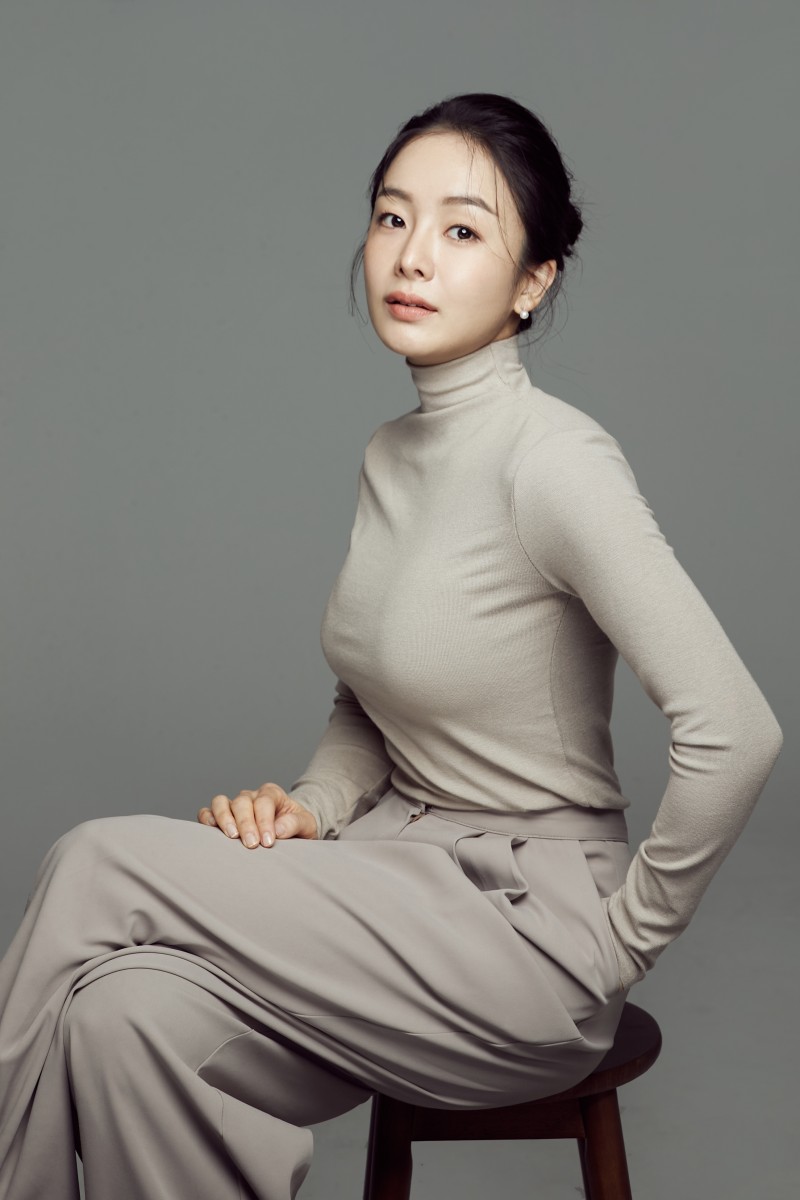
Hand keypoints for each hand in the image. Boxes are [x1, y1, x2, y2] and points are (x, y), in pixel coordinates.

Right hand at [197, 782, 317, 847]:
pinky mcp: (221, 816)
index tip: (268, 842)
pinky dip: (207, 820)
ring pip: (220, 802)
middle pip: (241, 802)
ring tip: (231, 837)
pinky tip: (212, 832)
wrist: (291, 832)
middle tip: (251, 845)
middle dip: (246, 824)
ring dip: (224, 819)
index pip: (264, 802)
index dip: (264, 821)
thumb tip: (279, 829)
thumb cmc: (297, 828)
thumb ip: (296, 823)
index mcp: (272, 793)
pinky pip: (207, 812)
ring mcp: (234, 804)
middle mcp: (250, 796)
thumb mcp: (307, 825)